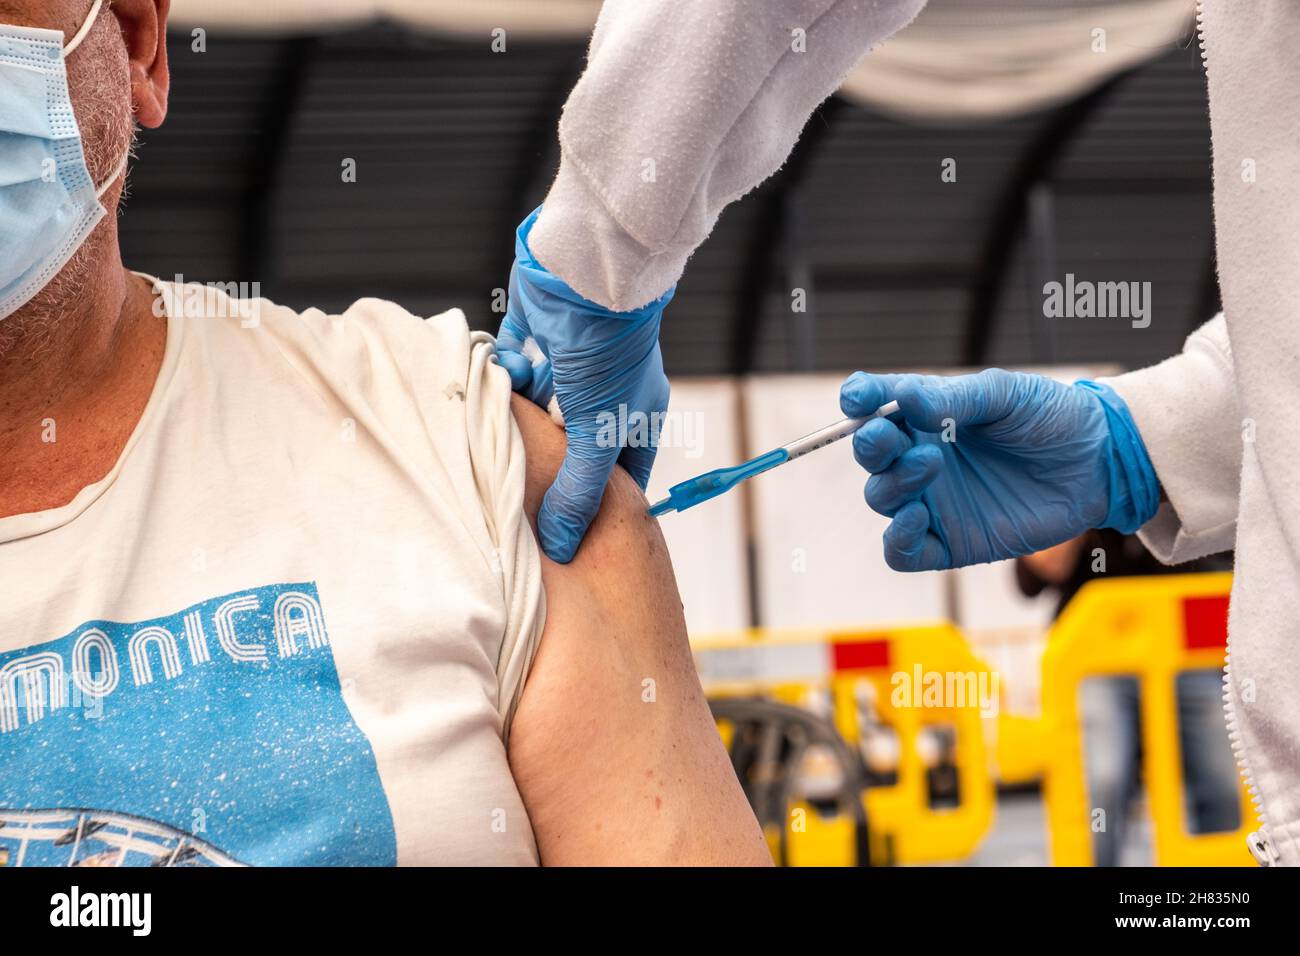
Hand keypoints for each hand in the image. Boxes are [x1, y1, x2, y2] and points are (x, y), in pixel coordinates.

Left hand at [496, 208, 675, 563]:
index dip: (602, 500)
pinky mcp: (535, 335)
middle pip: (574, 443)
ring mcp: (570, 361)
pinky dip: (503, 377)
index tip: (574, 530)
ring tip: (503, 440)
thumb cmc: (608, 356)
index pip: (623, 469)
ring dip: (522, 419)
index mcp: (637, 410)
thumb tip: (560, 546)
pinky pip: (512, 367)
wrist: (585, 276)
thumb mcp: (598, 436)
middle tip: (522, 497)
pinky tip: (498, 384)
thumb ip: (578, 492)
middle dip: (551, 464)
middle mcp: (605, 388)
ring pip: (538, 407)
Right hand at [839, 369, 1158, 570]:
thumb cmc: (1051, 419)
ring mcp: (934, 500)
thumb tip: (900, 398)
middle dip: (872, 445)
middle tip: (895, 438)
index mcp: (927, 415)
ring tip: (931, 466)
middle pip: (871, 455)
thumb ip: (950, 399)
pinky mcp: (951, 542)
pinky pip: (903, 552)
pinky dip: (897, 539)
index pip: (876, 405)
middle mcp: (922, 457)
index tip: (858, 399)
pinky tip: (917, 519)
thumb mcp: (1003, 395)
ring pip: (881, 498)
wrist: (1100, 462)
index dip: (859, 401)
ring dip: (892, 483)